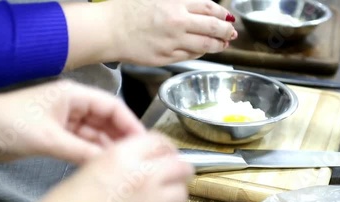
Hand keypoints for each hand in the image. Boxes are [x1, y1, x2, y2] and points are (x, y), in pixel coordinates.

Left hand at [0, 79, 144, 162]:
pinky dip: (91, 154)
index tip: (143, 143)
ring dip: (107, 148)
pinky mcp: (59, 134)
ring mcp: (67, 120)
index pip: (112, 106)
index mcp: (74, 95)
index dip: (130, 123)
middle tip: (137, 159)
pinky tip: (102, 166)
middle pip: (107, 120)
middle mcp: (75, 105)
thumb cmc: (10, 124)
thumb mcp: (48, 138)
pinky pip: (82, 143)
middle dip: (121, 138)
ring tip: (123, 166)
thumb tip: (110, 165)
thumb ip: (81, 152)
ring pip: (96, 134)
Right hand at [22, 132, 193, 201]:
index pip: (159, 141)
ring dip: (174, 190)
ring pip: (181, 192)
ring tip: (163, 194)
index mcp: (121, 158)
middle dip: (177, 167)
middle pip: (180, 165)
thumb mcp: (86, 173)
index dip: (163, 146)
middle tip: (169, 171)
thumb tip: (132, 167)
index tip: (162, 151)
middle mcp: (142, 178)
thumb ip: (116, 165)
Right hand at [62, 0, 236, 67]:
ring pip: (205, 45)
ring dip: (218, 45)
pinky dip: (200, 53)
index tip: (228, 17)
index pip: (209, 7)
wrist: (107, 29)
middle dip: (227, 31)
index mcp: (175, 2)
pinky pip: (190, 56)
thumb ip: (178, 0)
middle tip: (232, 33)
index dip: (223, 13)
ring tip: (223, 44)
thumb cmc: (124, 10)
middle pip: (213, 27)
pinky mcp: (166, 57)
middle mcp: (178, 22)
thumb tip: (197, 6)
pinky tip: (202, 51)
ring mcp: (173, 42)